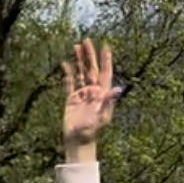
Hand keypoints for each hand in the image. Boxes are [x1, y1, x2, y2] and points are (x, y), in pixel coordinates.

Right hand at [62, 36, 117, 151]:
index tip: (106, 46)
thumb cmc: (92, 131)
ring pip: (81, 73)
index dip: (106, 60)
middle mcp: (93, 92)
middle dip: (90, 55)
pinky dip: (68, 73)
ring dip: (79, 61)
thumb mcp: (101, 115)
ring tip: (76, 46)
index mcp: (102, 94)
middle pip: (92, 69)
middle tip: (87, 40)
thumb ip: (108, 101)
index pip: (105, 73)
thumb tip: (118, 88)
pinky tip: (65, 63)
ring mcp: (83, 95)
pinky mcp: (72, 99)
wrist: (79, 142)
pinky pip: (69, 83)